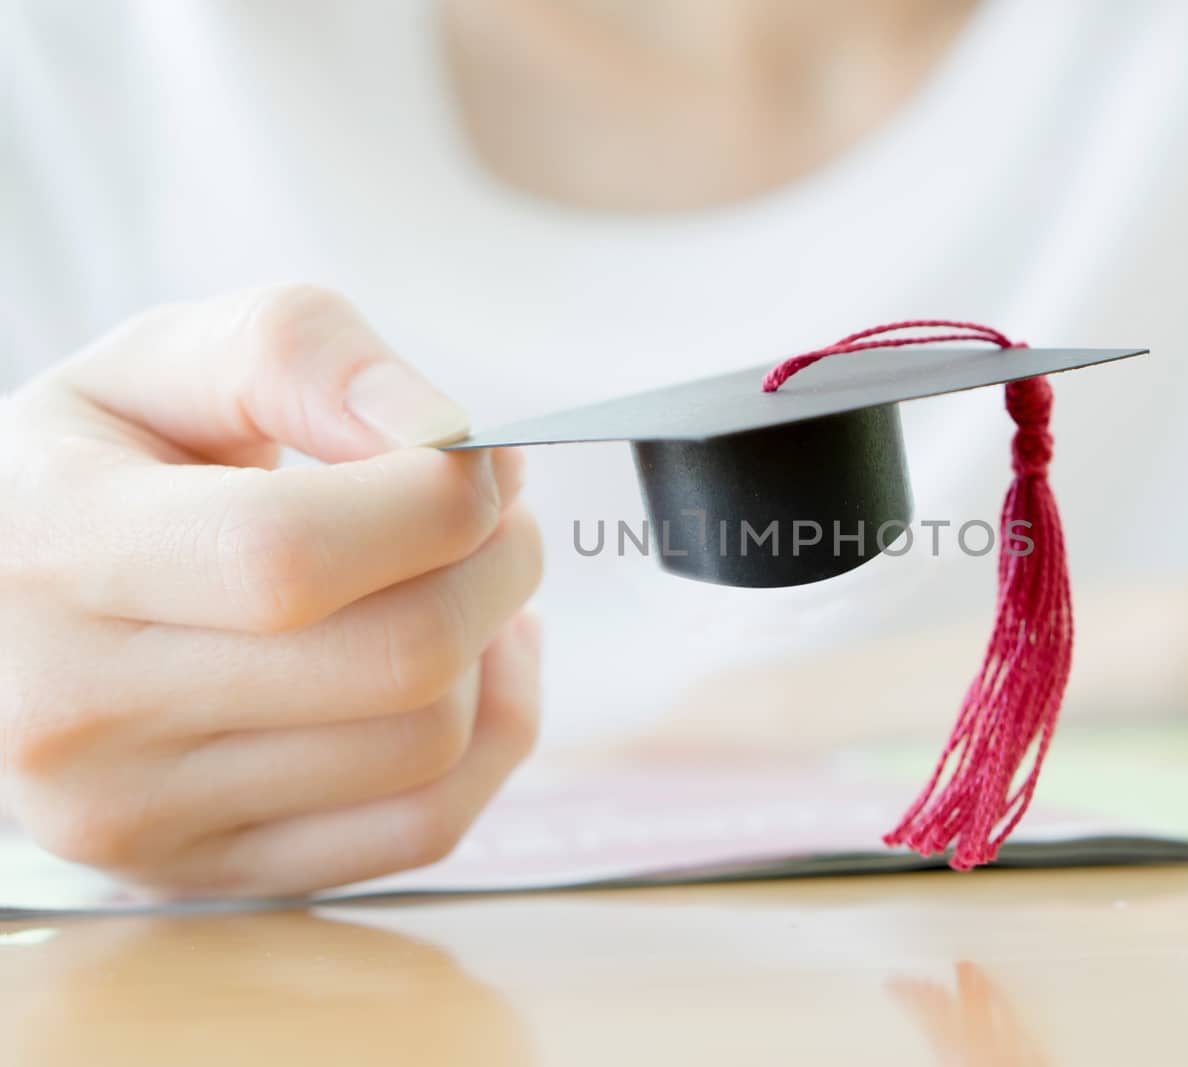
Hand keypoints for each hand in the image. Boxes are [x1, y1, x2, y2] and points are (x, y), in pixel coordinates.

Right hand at [0, 285, 542, 896]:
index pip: (291, 555)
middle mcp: (82, 714)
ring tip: (465, 578)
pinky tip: (470, 665)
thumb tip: (447, 435)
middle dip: (497, 563)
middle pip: (397, 658)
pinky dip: (489, 735)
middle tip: (498, 513)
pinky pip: (426, 825)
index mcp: (60, 554)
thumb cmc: (98, 472)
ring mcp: (144, 818)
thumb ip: (301, 354)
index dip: (437, 498)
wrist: (5, 611)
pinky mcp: (210, 874)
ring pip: (431, 746)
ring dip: (496, 646)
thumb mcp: (163, 364)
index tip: (478, 459)